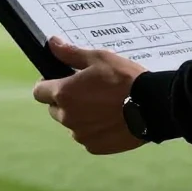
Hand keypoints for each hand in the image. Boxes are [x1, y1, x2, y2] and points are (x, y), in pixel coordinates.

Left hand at [32, 37, 147, 154]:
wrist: (152, 106)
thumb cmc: (125, 78)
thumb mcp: (99, 58)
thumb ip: (71, 53)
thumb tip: (52, 43)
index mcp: (64, 93)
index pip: (39, 91)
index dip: (47, 84)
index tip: (60, 79)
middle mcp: (67, 117)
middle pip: (55, 108)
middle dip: (66, 100)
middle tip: (88, 90)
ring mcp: (80, 134)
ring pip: (71, 123)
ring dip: (80, 115)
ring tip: (104, 105)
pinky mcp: (94, 146)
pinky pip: (87, 136)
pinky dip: (94, 128)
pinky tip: (111, 118)